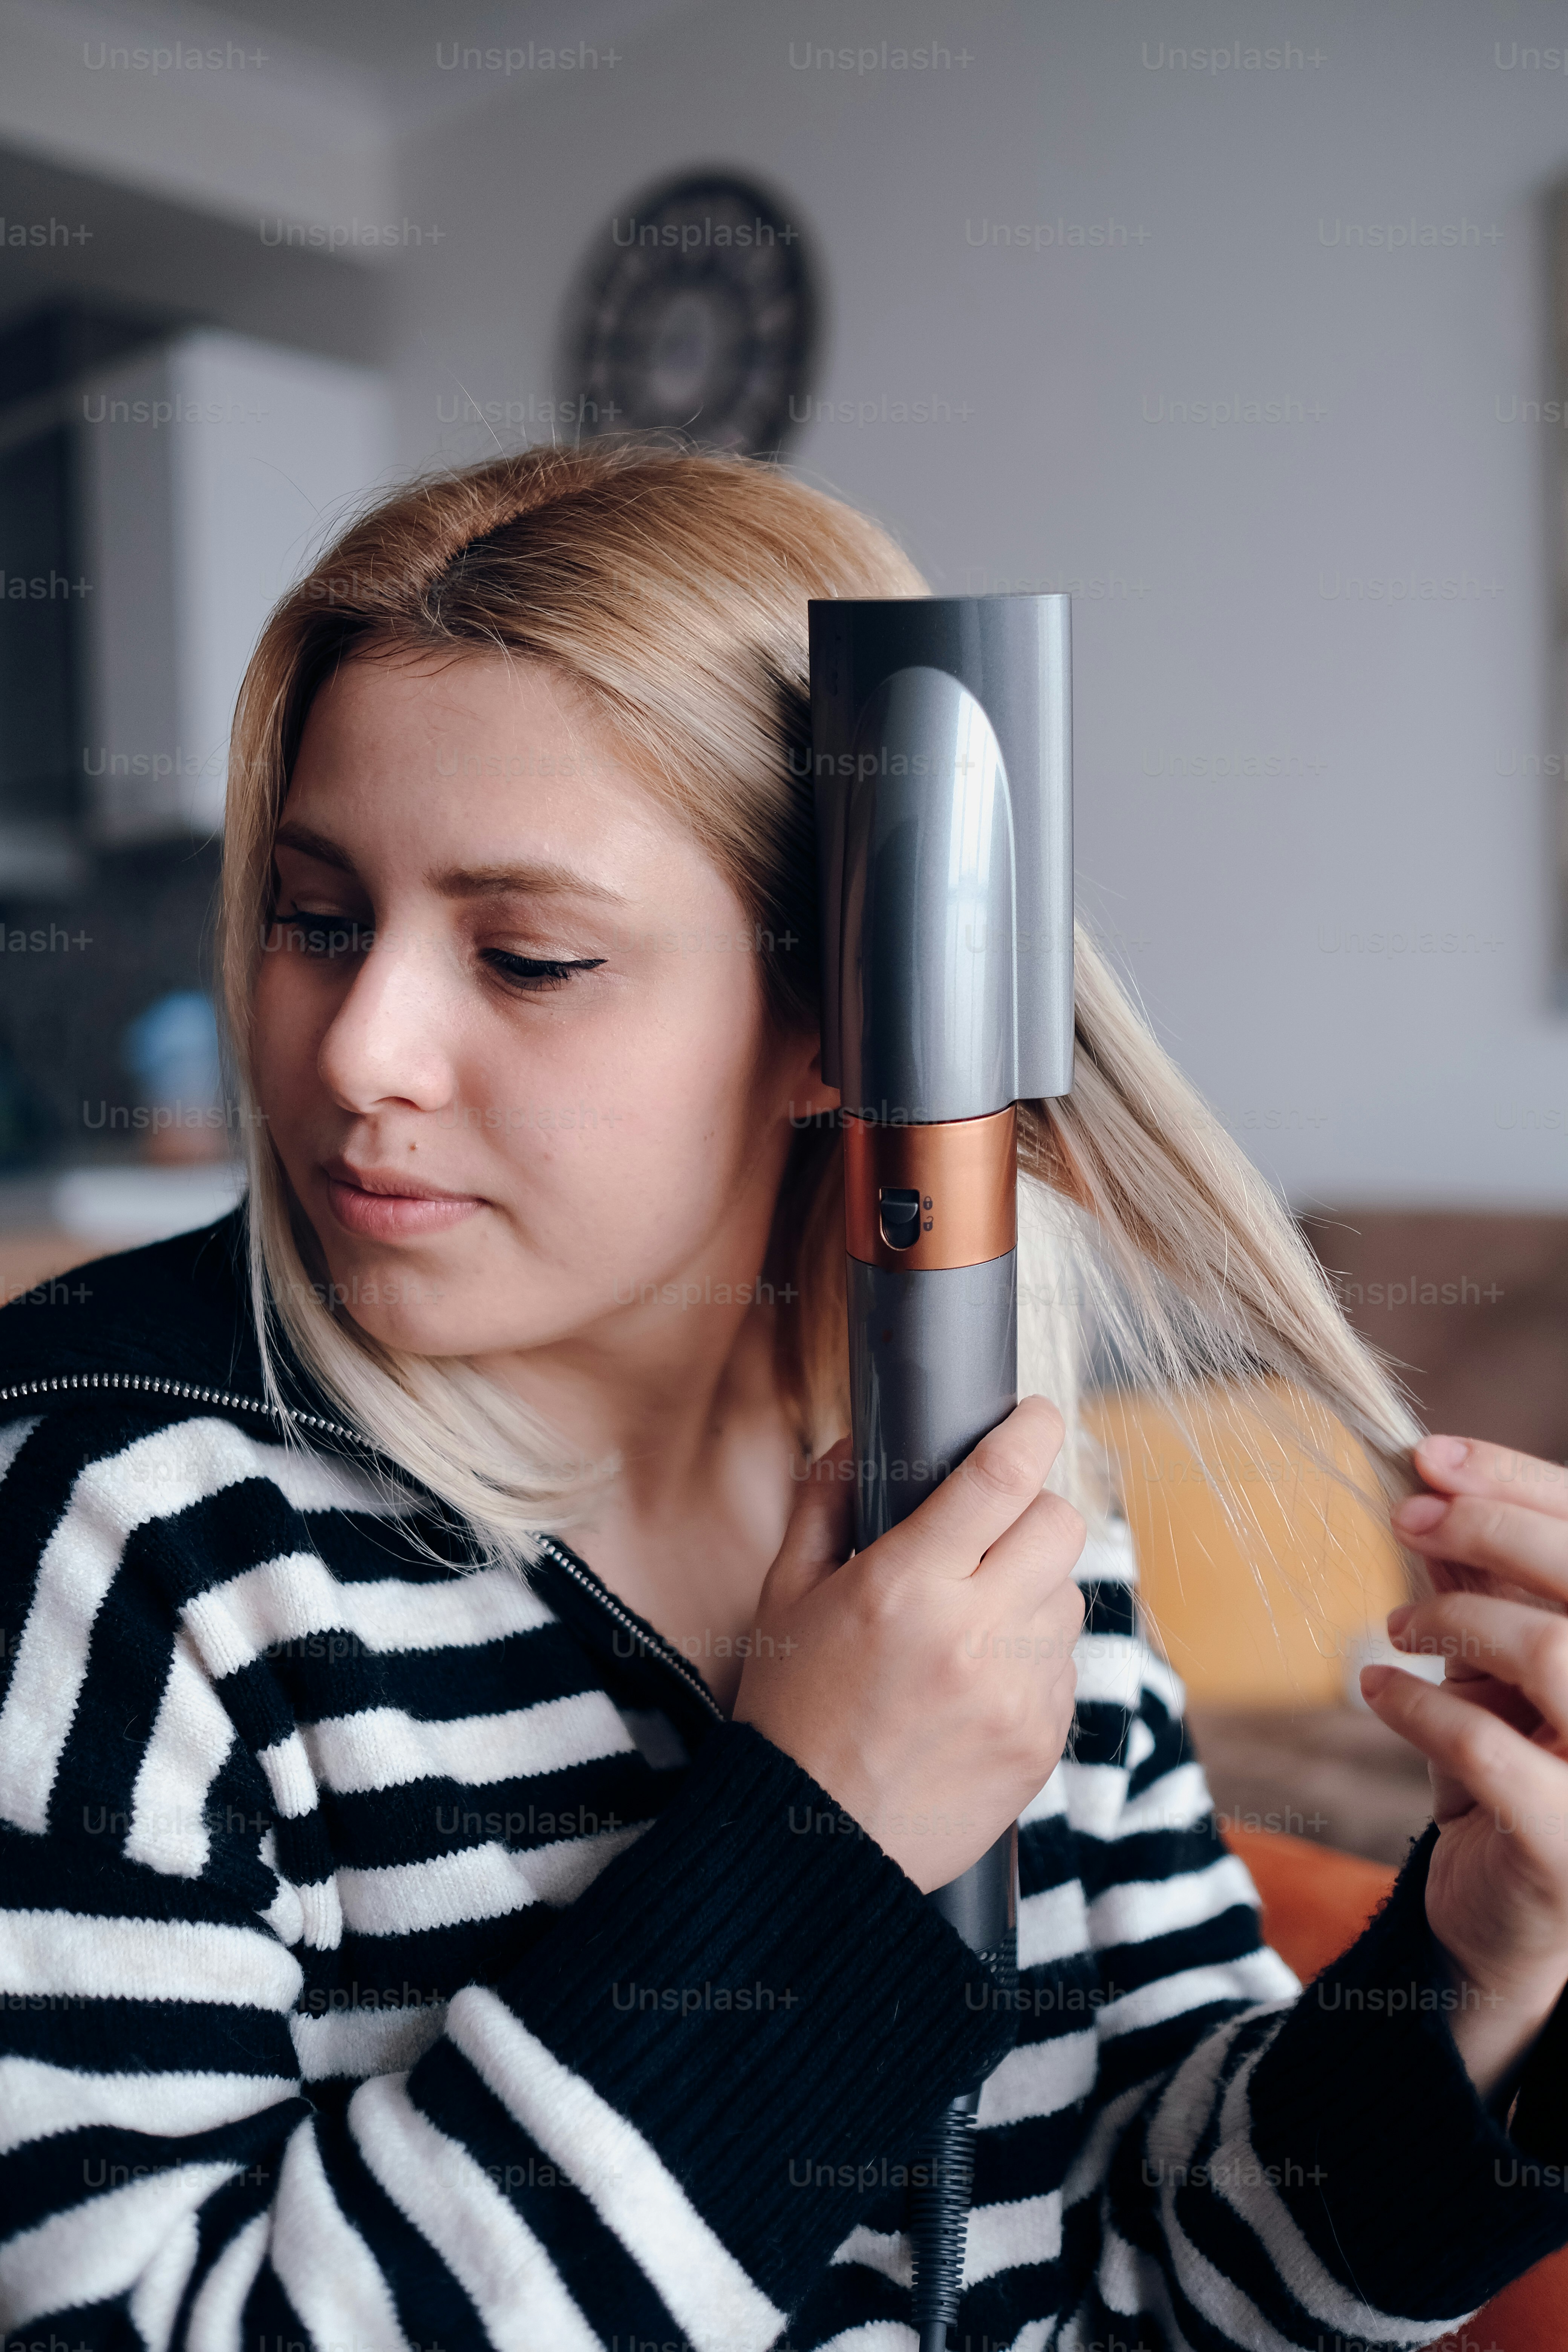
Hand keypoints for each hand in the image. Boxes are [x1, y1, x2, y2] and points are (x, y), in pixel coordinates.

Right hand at [734, 1396, 1086, 1893]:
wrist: (818, 1848)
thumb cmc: (793, 1714)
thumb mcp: (784, 1599)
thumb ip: (822, 1506)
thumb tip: (855, 1441)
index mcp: (904, 1587)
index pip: (1000, 1478)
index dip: (1031, 1430)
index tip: (1037, 1414)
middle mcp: (972, 1634)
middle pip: (1059, 1525)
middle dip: (1034, 1511)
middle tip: (997, 1527)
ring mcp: (1017, 1691)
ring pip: (1069, 1595)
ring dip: (1034, 1589)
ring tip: (974, 1621)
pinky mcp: (1042, 1739)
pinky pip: (1066, 1665)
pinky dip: (1034, 1657)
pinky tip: (979, 1680)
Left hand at [1362, 1434, 1567, 2103]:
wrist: (1499, 1925)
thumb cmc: (1509, 1772)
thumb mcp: (1492, 1667)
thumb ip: (1483, 1585)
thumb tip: (1436, 1484)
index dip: (1519, 1482)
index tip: (1430, 1455)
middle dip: (1490, 1529)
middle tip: (1408, 1518)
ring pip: (1556, 1655)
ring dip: (1458, 1621)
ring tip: (1393, 1626)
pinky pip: (1492, 1749)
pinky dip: (1420, 1706)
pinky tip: (1378, 1691)